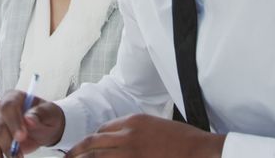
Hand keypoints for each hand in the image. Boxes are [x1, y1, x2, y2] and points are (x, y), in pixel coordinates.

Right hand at [0, 90, 64, 157]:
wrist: (43, 127)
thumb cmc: (46, 117)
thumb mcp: (50, 113)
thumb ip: (40, 114)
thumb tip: (29, 119)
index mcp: (13, 97)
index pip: (8, 108)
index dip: (13, 123)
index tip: (21, 137)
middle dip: (7, 145)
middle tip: (19, 156)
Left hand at [65, 114, 225, 157]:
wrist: (198, 150)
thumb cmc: (181, 139)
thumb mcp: (154, 125)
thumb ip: (134, 129)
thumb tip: (116, 137)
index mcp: (132, 121)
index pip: (102, 129)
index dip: (91, 140)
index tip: (86, 148)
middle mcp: (127, 135)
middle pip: (92, 142)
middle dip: (76, 152)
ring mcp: (129, 153)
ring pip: (96, 157)